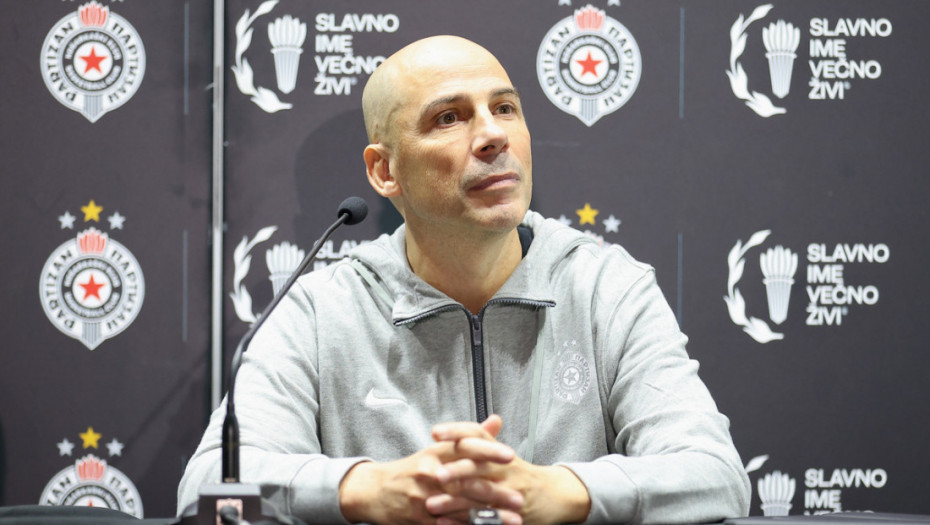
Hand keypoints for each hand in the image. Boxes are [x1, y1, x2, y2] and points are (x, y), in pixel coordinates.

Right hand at [338, 427, 520, 524]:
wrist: (373, 490)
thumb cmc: (410, 470)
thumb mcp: (436, 449)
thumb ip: (468, 436)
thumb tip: (496, 421)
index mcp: (436, 453)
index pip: (464, 448)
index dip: (488, 452)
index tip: (510, 456)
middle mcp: (430, 473)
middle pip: (467, 482)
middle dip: (495, 492)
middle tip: (519, 498)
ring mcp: (424, 498)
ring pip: (461, 507)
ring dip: (489, 516)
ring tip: (513, 520)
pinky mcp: (419, 519)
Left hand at [426, 415, 590, 524]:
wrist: (555, 495)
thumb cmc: (522, 475)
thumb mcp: (504, 454)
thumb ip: (484, 439)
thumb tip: (459, 428)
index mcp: (499, 452)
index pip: (477, 435)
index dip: (456, 432)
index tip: (435, 432)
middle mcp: (505, 469)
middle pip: (479, 465)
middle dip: (455, 470)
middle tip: (434, 474)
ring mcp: (509, 492)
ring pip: (480, 495)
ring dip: (454, 500)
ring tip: (431, 504)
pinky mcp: (510, 514)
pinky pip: (485, 519)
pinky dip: (463, 522)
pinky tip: (444, 523)